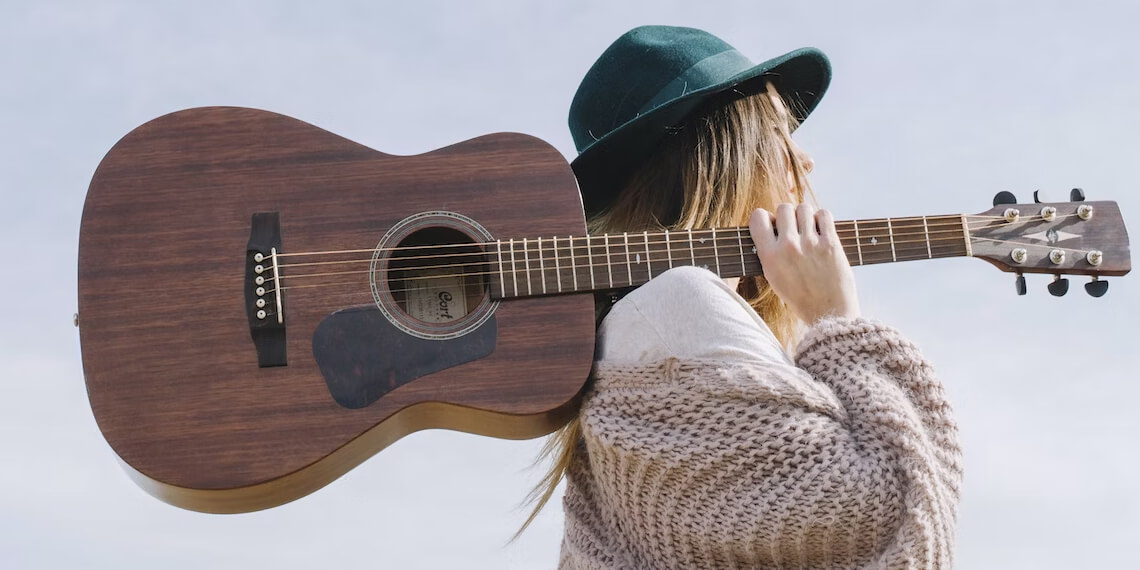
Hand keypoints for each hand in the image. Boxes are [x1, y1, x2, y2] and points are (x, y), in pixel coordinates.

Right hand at [748, 203, 860, 323]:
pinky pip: (824, 214)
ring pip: (803, 207)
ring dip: (806, 215)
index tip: (773, 225)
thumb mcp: (774, 277)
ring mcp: (810, 243)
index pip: (758, 217)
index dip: (765, 217)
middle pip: (784, 208)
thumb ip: (769, 252)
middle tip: (794, 228)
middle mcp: (788, 247)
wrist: (828, 313)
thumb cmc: (801, 297)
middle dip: (788, 215)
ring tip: (809, 229)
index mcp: (770, 256)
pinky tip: (821, 230)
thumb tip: (772, 225)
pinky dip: (822, 218)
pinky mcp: (831, 243)